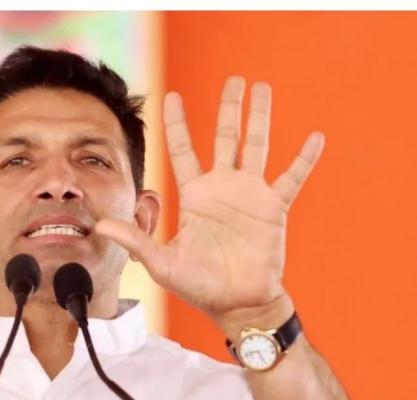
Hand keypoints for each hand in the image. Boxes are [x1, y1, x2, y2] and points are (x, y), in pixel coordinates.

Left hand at [95, 76, 324, 332]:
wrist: (237, 304)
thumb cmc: (199, 285)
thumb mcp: (162, 262)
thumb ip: (135, 240)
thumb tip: (100, 226)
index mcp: (195, 195)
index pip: (182, 149)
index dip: (176, 123)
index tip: (171, 95)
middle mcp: (222, 187)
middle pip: (225, 137)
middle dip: (230, 107)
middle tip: (235, 78)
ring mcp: (250, 195)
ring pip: (257, 146)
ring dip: (261, 118)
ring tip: (264, 89)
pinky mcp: (274, 209)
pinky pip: (292, 178)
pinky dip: (304, 159)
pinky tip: (316, 137)